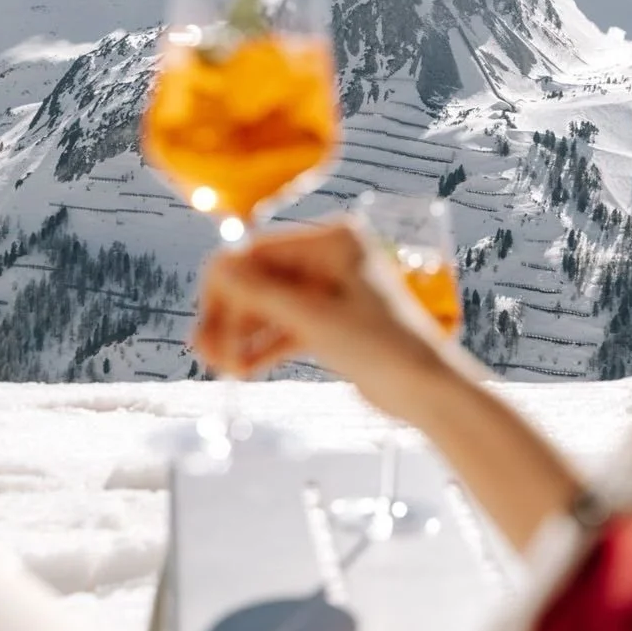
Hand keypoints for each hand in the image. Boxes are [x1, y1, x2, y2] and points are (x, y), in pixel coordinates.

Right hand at [192, 222, 461, 418]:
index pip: (261, 250)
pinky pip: (285, 327)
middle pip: (261, 278)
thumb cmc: (383, 345)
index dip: (227, 284)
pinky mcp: (331, 321)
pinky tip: (241, 369)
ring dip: (243, 334)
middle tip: (206, 351)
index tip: (204, 321)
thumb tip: (217, 265)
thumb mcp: (315, 319)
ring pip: (270, 305)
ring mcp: (330, 289)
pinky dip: (263, 346)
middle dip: (232, 314)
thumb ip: (262, 293)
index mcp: (334, 240)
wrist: (426, 390)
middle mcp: (330, 258)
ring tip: (220, 366)